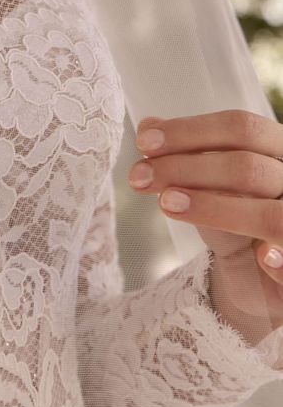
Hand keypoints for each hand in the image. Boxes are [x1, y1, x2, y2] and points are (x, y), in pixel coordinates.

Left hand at [129, 109, 282, 331]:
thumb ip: (188, 154)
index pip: (243, 129)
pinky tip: (261, 258)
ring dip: (216, 209)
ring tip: (167, 204)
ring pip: (270, 216)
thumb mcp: (211, 184)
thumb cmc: (239, 218)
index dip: (190, 131)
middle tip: (138, 177)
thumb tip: (148, 126)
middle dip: (187, 169)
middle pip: (248, 168)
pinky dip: (279, 262)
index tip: (144, 142)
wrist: (262, 280)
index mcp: (281, 151)